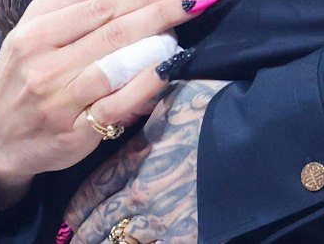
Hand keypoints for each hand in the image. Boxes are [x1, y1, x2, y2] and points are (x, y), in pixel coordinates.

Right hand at [0, 0, 225, 208]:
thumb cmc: (21, 71)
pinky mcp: (76, 136)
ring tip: (189, 29)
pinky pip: (119, 107)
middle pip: (115, 33)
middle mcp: (47, 67)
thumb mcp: (36, 24)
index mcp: (37, 34)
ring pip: (118, 67)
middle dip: (164, 12)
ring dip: (160, 46)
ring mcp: (62, 103)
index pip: (101, 7)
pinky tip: (171, 70)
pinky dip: (148, 87)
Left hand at [62, 79, 223, 243]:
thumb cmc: (214, 105)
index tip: (72, 217)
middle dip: (87, 234)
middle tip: (78, 240)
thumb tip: (136, 94)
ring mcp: (161, 218)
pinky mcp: (185, 233)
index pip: (94, 190)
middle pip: (101, 222)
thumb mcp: (173, 98)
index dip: (81, 207)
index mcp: (134, 158)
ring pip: (121, 241)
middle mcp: (139, 193)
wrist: (251, 131)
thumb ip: (149, 107)